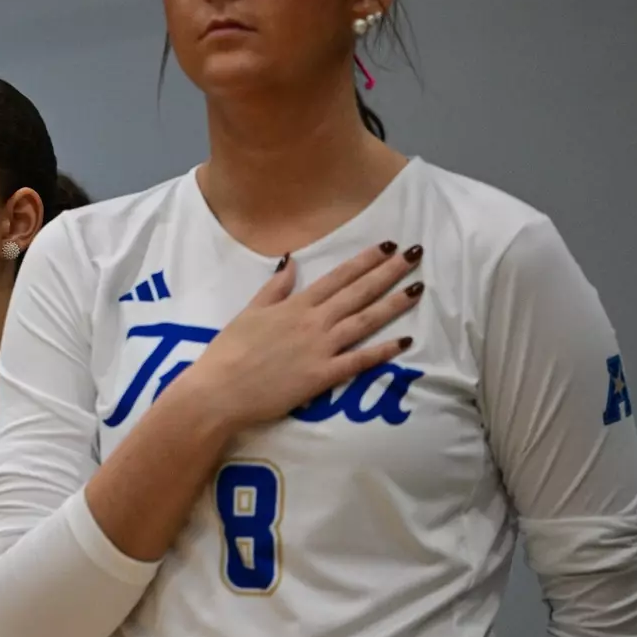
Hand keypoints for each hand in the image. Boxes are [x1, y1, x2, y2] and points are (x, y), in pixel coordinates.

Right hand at [188, 241, 422, 429]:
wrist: (219, 390)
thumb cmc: (228, 351)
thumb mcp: (248, 312)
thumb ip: (274, 288)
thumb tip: (291, 262)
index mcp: (294, 305)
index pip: (337, 277)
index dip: (364, 261)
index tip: (386, 246)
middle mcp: (313, 322)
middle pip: (358, 293)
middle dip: (388, 273)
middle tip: (415, 256)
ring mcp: (320, 348)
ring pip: (364, 321)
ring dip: (393, 304)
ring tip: (417, 289)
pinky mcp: (322, 376)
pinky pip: (358, 361)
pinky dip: (382, 351)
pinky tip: (404, 341)